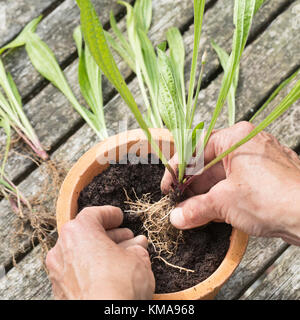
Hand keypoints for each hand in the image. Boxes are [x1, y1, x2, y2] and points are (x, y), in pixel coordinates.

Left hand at [46, 206, 154, 299]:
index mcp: (78, 232)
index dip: (110, 214)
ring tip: (125, 255)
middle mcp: (62, 249)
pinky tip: (111, 273)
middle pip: (88, 234)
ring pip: (82, 253)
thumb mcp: (138, 259)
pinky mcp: (60, 292)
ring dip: (103, 252)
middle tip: (128, 238)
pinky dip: (93, 268)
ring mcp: (58, 272)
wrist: (105, 318)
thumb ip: (136, 248)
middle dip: (111, 236)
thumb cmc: (119, 284)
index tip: (119, 216)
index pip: (94, 214)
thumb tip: (137, 245)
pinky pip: (77, 272)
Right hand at [161, 121, 299, 245]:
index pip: (195, 148)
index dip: (176, 169)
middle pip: (208, 162)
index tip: (167, 187)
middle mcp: (247, 144)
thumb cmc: (273, 198)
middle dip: (190, 185)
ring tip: (189, 211)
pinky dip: (221, 197)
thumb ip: (196, 208)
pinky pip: (235, 184)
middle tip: (176, 202)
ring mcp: (258, 161)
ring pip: (222, 175)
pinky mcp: (266, 178)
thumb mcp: (225, 202)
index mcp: (235, 138)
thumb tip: (176, 217)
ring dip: (204, 194)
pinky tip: (210, 212)